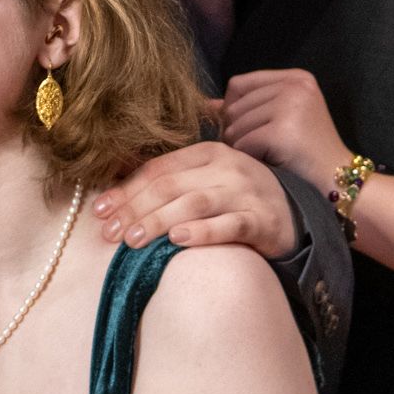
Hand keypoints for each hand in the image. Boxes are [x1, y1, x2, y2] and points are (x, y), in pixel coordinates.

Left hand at [92, 118, 300, 257]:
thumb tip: (117, 196)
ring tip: (132, 239)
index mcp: (208, 153)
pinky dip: (202, 231)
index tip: (99, 211)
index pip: (158, 169)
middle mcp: (227, 167)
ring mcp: (246, 192)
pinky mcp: (262, 220)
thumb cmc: (238, 199)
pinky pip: (229, 225)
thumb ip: (171, 182)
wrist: (294, 215)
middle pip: (170, 186)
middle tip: (108, 233)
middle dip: (134, 209)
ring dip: (158, 221)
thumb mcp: (206, 181)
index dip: (125, 189)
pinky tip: (178, 240)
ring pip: (194, 203)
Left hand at [219, 67, 350, 188]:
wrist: (338, 178)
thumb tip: (206, 105)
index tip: (243, 130)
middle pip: (234, 105)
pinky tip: (266, 164)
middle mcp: (294, 85)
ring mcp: (290, 105)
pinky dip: (249, 159)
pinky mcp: (282, 130)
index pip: (239, 84)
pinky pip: (243, 144)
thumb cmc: (307, 151)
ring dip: (241, 148)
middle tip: (254, 150)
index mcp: (295, 77)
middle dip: (235, 131)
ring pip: (235, 126)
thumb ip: (248, 106)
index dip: (231, 109)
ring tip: (263, 156)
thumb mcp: (282, 118)